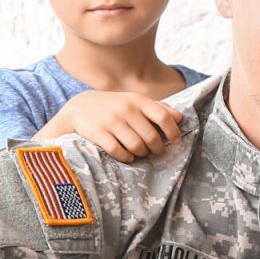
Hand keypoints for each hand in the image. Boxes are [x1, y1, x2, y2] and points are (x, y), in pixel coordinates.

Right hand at [51, 91, 184, 162]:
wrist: (79, 107)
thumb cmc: (114, 106)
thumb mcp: (134, 101)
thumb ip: (157, 108)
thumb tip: (179, 118)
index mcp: (137, 101)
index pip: (163, 116)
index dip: (172, 131)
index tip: (174, 141)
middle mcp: (126, 110)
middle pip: (151, 137)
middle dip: (157, 148)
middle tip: (155, 151)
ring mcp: (111, 121)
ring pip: (137, 146)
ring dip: (142, 154)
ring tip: (141, 153)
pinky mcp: (99, 133)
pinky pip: (119, 152)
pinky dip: (126, 158)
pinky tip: (127, 156)